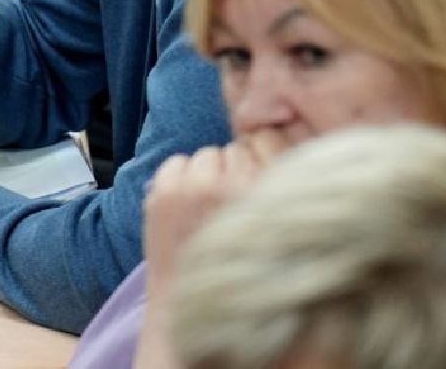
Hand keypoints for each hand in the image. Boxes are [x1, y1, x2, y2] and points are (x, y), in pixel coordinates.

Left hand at [142, 132, 286, 296]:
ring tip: (209, 207)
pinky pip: (177, 162)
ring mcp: (195, 189)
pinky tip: (187, 206)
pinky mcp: (163, 194)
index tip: (258, 178)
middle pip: (237, 148)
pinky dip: (180, 178)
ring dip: (208, 173)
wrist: (196, 308)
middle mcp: (235, 187)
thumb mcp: (282, 229)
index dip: (264, 157)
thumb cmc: (246, 270)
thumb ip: (282, 187)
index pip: (270, 140)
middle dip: (236, 168)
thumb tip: (273, 136)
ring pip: (207, 153)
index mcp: (272, 195)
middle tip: (233, 202)